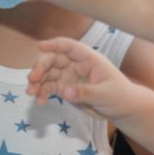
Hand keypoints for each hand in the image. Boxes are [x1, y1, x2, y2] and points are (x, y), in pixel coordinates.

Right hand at [26, 37, 144, 123]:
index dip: (54, 44)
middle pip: (54, 59)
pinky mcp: (66, 89)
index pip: (69, 46)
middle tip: (32, 79)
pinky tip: (40, 101)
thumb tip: (65, 92)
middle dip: (41, 67)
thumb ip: (85, 92)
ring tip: (30, 92)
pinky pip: (50, 88)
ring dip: (37, 81)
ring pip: (49, 74)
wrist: (123, 110)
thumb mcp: (105, 94)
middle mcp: (76, 64)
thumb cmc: (119, 96)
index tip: (39, 46)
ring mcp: (70, 76)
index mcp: (88, 59)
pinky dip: (43, 93)